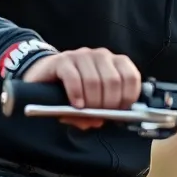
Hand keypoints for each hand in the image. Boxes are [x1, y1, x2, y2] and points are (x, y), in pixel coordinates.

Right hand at [21, 47, 141, 129]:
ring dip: (90, 101)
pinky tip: (75, 104)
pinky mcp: (63, 60)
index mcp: (114, 63)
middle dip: (107, 103)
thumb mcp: (89, 103)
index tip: (119, 111)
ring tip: (84, 110)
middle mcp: (100, 56)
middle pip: (113, 81)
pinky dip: (76, 94)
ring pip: (94, 80)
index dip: (127, 97)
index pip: (131, 77)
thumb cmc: (72, 90)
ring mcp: (81, 55)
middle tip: (99, 114)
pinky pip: (73, 78)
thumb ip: (96, 113)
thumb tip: (99, 121)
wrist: (44, 76)